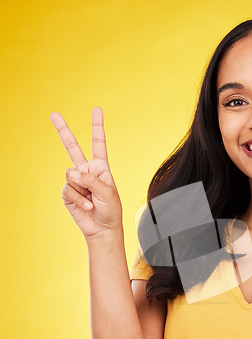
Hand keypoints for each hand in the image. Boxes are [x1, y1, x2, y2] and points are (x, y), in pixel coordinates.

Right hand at [51, 107, 122, 241]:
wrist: (103, 229)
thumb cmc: (111, 210)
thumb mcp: (107, 192)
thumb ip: (90, 179)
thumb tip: (70, 172)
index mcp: (101, 168)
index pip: (98, 144)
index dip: (97, 126)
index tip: (96, 109)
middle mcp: (87, 171)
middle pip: (73, 148)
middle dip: (63, 131)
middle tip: (53, 114)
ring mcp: (76, 181)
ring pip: (71, 175)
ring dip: (83, 190)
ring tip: (93, 201)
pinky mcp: (68, 193)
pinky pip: (68, 189)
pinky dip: (79, 199)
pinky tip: (87, 206)